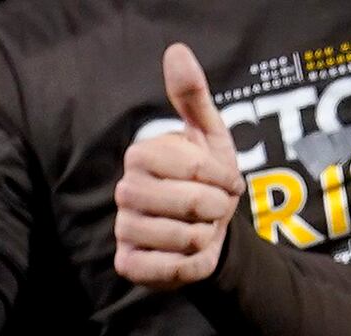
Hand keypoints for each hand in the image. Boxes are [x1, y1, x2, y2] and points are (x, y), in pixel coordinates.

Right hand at [110, 45, 241, 289]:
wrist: (206, 231)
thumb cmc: (207, 180)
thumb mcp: (208, 135)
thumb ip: (193, 97)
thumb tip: (176, 51)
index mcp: (141, 155)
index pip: (197, 169)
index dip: (224, 180)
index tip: (227, 182)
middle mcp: (125, 190)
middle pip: (193, 205)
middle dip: (218, 210)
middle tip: (216, 209)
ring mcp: (124, 229)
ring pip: (186, 240)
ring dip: (208, 238)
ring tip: (203, 230)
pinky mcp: (128, 265)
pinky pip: (173, 270)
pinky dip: (194, 266)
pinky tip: (190, 255)